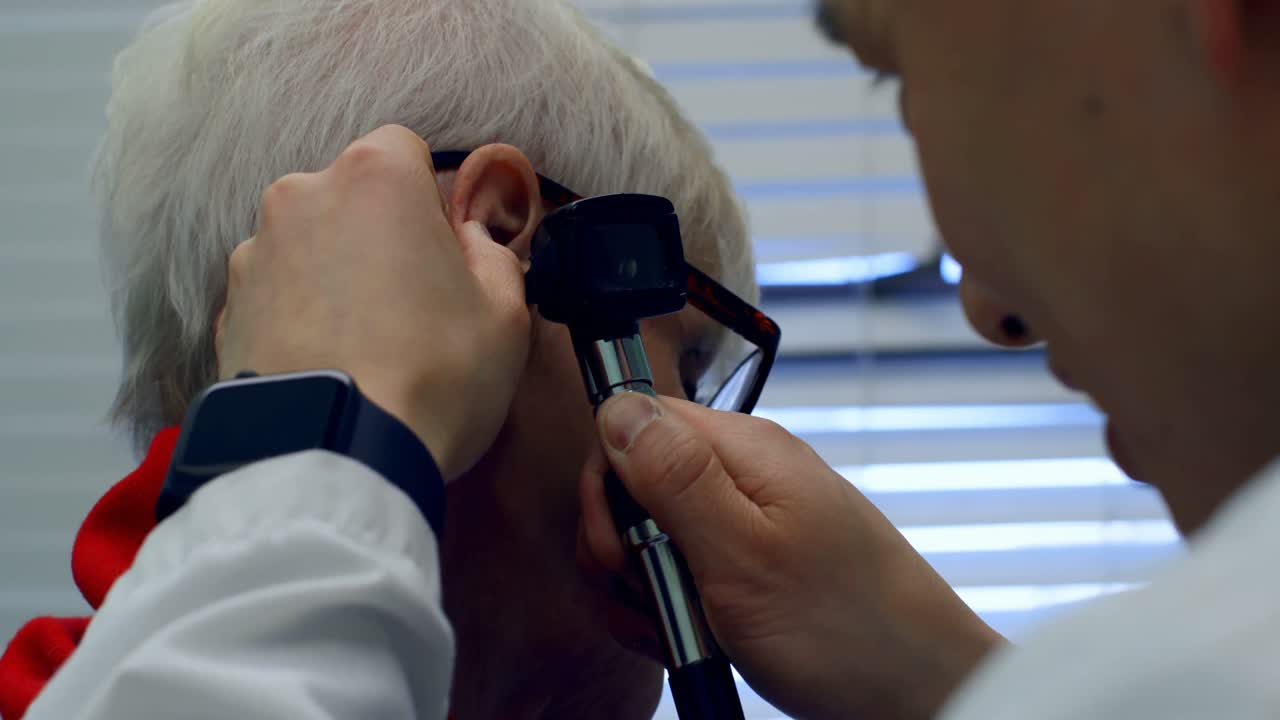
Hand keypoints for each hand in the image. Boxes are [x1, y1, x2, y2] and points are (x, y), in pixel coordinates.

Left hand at [216, 125, 530, 481]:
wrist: (333, 458)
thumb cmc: (433, 376)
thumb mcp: (507, 313)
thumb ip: (492, 254)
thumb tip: (469, 241)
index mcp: (375, 176)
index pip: (403, 151)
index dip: (429, 203)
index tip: (444, 256)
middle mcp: (301, 196)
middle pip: (350, 199)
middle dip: (378, 238)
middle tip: (411, 309)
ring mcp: (253, 254)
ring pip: (308, 247)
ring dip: (333, 279)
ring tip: (364, 349)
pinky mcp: (225, 310)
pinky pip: (275, 298)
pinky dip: (298, 321)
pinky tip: (328, 369)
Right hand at [579, 394, 1004, 719]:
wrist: (919, 692)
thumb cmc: (848, 630)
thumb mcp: (743, 554)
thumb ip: (676, 477)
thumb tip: (619, 406)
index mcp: (744, 450)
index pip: (634, 423)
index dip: (608, 486)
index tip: (617, 548)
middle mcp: (744, 473)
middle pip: (636, 483)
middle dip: (619, 547)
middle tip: (646, 596)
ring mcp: (748, 520)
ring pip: (652, 534)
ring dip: (642, 588)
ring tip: (677, 627)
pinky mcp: (749, 563)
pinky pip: (682, 571)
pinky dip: (670, 609)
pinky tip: (689, 638)